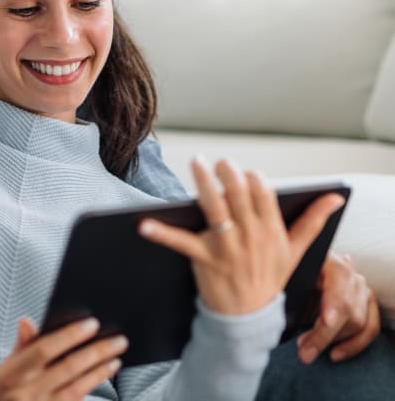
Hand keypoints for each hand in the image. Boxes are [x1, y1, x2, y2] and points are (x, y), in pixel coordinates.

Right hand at [0, 317, 125, 400]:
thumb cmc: (10, 386)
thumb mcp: (8, 364)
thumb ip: (22, 343)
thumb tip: (26, 320)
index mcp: (12, 373)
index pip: (43, 349)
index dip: (68, 336)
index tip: (92, 323)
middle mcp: (27, 392)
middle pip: (68, 368)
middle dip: (95, 353)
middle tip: (118, 340)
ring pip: (77, 388)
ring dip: (100, 371)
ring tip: (116, 357)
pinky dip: (93, 385)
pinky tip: (105, 373)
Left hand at [139, 157, 345, 315]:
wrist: (248, 320)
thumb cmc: (270, 278)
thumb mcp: (297, 252)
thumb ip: (314, 221)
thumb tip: (336, 196)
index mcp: (272, 232)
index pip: (266, 198)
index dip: (255, 181)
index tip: (247, 170)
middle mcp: (250, 237)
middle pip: (241, 199)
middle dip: (231, 176)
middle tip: (221, 160)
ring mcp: (227, 249)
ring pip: (216, 211)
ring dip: (205, 186)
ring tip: (197, 163)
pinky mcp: (204, 259)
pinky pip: (181, 242)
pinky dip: (161, 233)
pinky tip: (143, 224)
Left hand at [296, 252, 380, 362]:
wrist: (298, 271)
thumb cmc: (289, 274)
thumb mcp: (285, 275)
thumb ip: (286, 285)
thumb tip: (278, 306)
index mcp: (328, 259)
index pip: (340, 279)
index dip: (334, 302)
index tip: (326, 321)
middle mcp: (350, 273)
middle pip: (348, 307)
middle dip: (324, 333)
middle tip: (302, 348)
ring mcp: (360, 289)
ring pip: (359, 321)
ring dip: (333, 340)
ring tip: (307, 349)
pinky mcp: (366, 304)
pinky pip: (370, 328)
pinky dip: (353, 345)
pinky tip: (334, 353)